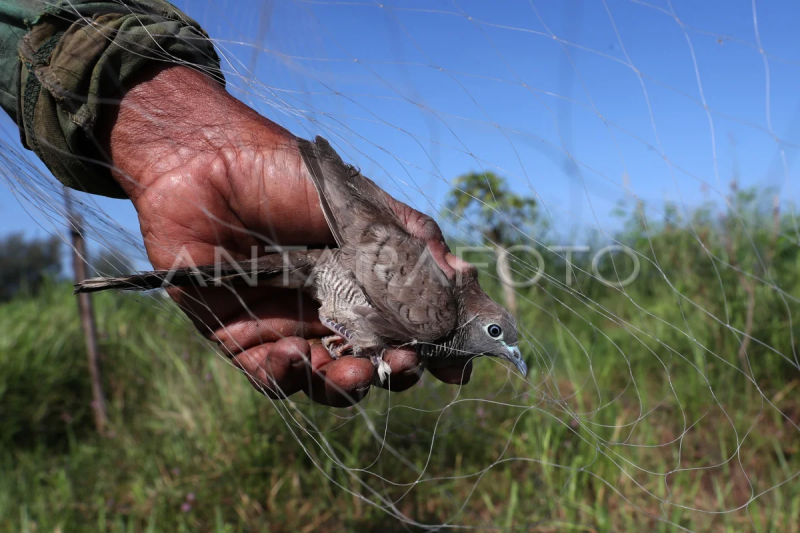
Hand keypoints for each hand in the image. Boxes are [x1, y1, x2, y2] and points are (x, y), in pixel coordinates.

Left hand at [102, 65, 472, 405]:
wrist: (207, 162)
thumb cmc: (286, 176)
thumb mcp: (364, 206)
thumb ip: (413, 244)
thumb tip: (463, 282)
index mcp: (361, 284)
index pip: (403, 331)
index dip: (427, 351)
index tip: (450, 363)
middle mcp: (328, 312)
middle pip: (370, 363)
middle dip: (390, 373)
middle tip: (403, 363)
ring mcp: (285, 328)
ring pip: (324, 381)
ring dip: (346, 385)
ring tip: (354, 369)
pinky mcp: (239, 339)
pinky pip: (270, 378)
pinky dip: (288, 377)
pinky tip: (295, 353)